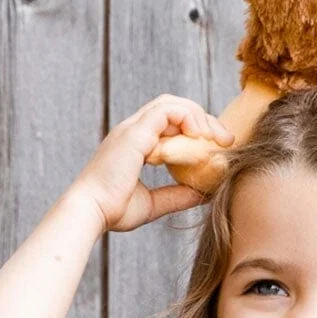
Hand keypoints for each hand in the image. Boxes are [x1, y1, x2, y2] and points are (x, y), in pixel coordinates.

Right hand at [71, 95, 234, 233]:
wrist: (90, 213)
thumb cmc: (112, 211)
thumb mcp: (153, 204)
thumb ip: (177, 196)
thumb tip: (203, 194)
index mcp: (134, 144)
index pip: (169, 121)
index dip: (194, 129)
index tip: (217, 147)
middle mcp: (132, 131)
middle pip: (174, 107)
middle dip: (203, 119)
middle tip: (226, 140)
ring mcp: (132, 129)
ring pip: (172, 104)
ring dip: (199, 116)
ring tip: (216, 137)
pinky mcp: (135, 132)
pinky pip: (167, 110)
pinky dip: (188, 117)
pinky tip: (201, 135)